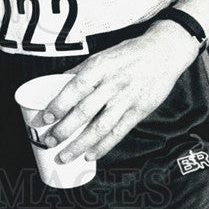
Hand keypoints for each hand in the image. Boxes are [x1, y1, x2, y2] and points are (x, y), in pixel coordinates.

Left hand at [37, 22, 198, 162]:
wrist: (163, 52)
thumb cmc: (129, 53)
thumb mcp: (102, 55)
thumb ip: (82, 71)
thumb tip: (58, 82)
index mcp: (100, 67)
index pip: (75, 88)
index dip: (59, 104)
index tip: (44, 117)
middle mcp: (112, 84)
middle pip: (85, 111)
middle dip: (64, 130)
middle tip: (49, 141)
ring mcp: (127, 99)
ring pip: (100, 127)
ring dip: (80, 144)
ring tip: (65, 156)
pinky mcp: (139, 111)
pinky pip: (119, 132)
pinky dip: (103, 146)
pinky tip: (90, 155)